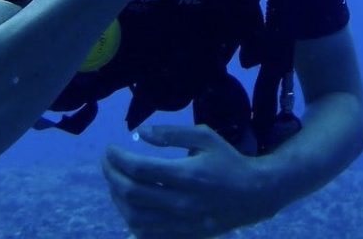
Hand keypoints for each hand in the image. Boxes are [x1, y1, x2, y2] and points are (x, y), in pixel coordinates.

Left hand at [101, 124, 274, 237]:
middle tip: (107, 162)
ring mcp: (181, 222)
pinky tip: (128, 204)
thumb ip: (172, 133)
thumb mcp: (205, 137)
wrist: (255, 195)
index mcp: (187, 175)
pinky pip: (147, 233)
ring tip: (115, 182)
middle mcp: (181, 201)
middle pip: (132, 193)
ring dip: (117, 199)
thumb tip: (140, 133)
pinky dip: (130, 220)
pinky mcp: (183, 234)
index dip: (118, 158)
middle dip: (111, 175)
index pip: (139, 169)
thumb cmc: (228, 161)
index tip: (110, 149)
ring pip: (135, 217)